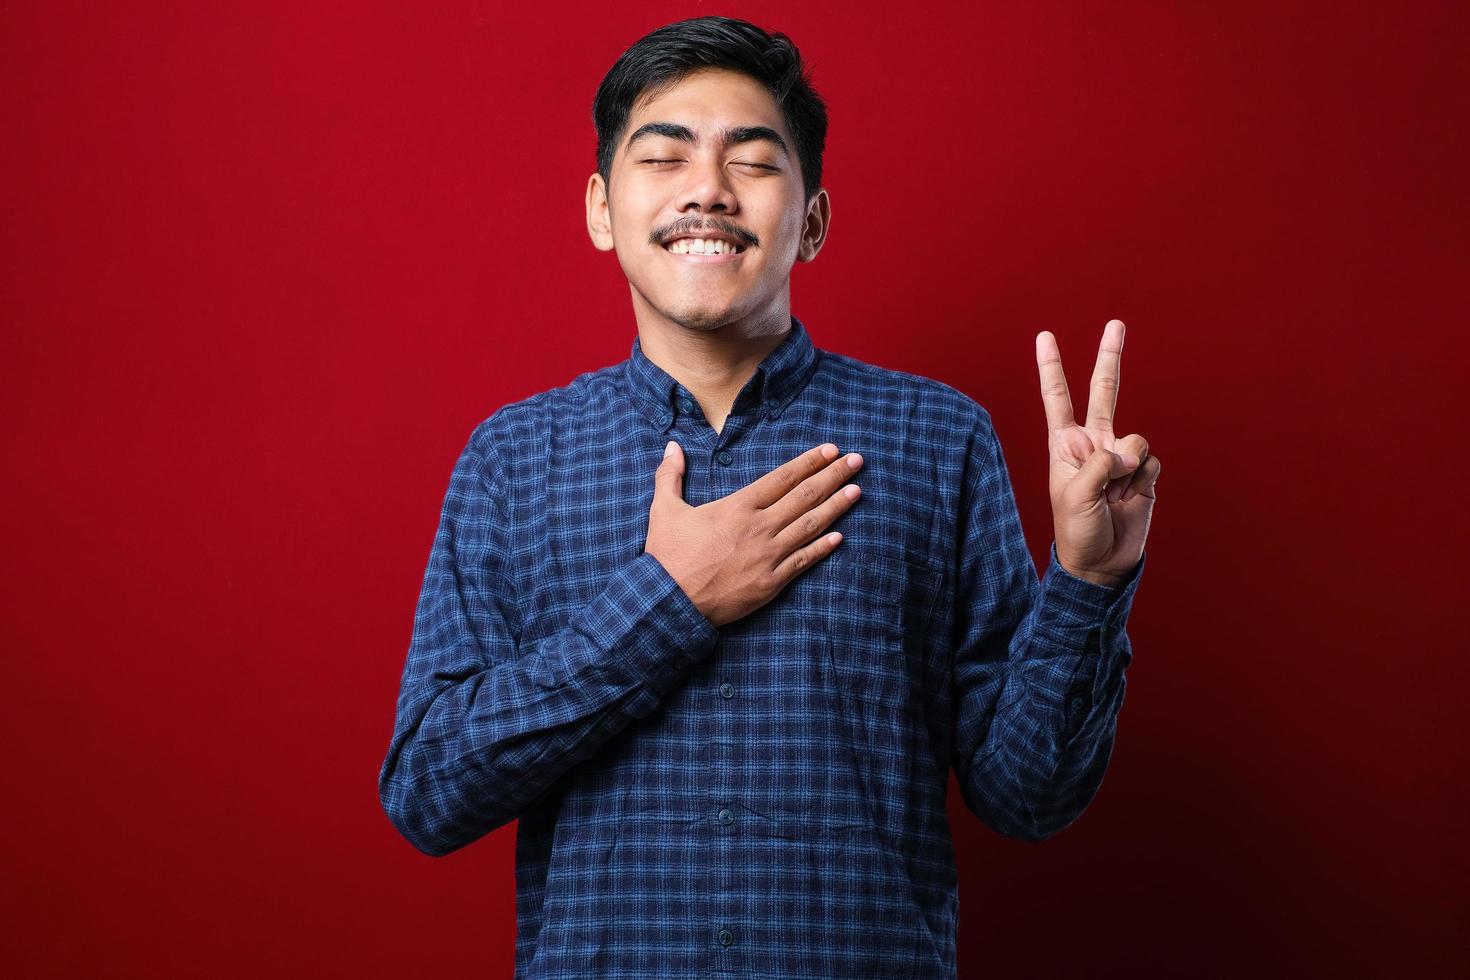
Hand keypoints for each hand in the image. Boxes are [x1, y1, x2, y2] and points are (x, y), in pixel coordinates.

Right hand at [645, 441, 863, 626]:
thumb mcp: (664, 509)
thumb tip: (672, 446)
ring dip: (836, 506)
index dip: (809, 462)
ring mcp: (769, 555)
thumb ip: (670, 475)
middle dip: (833, 476)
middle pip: (805, 496)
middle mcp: (760, 527)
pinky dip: (823, 547)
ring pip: (811, 525)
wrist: (670, 601)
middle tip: (856, 461)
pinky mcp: (771, 582)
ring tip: (857, 491)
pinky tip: (839, 536)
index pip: (783, 477)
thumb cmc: (667, 555)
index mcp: (739, 506)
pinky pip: (804, 560)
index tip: (830, 450)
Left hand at [1035, 319, 1160, 587]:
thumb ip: (1102, 464)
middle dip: (1109, 357)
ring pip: (1136, 437)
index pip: (1057, 398)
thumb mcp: (1076, 495)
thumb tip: (1132, 449)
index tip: (1045, 336)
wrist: (1103, 563)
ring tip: (1115, 494)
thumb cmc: (1077, 530)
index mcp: (1066, 444)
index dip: (1052, 368)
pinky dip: (1143, 480)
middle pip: (1103, 392)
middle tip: (1116, 323)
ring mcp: (1120, 456)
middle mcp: (1094, 443)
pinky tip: (1131, 498)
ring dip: (1129, 465)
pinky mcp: (1143, 472)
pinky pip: (1151, 461)